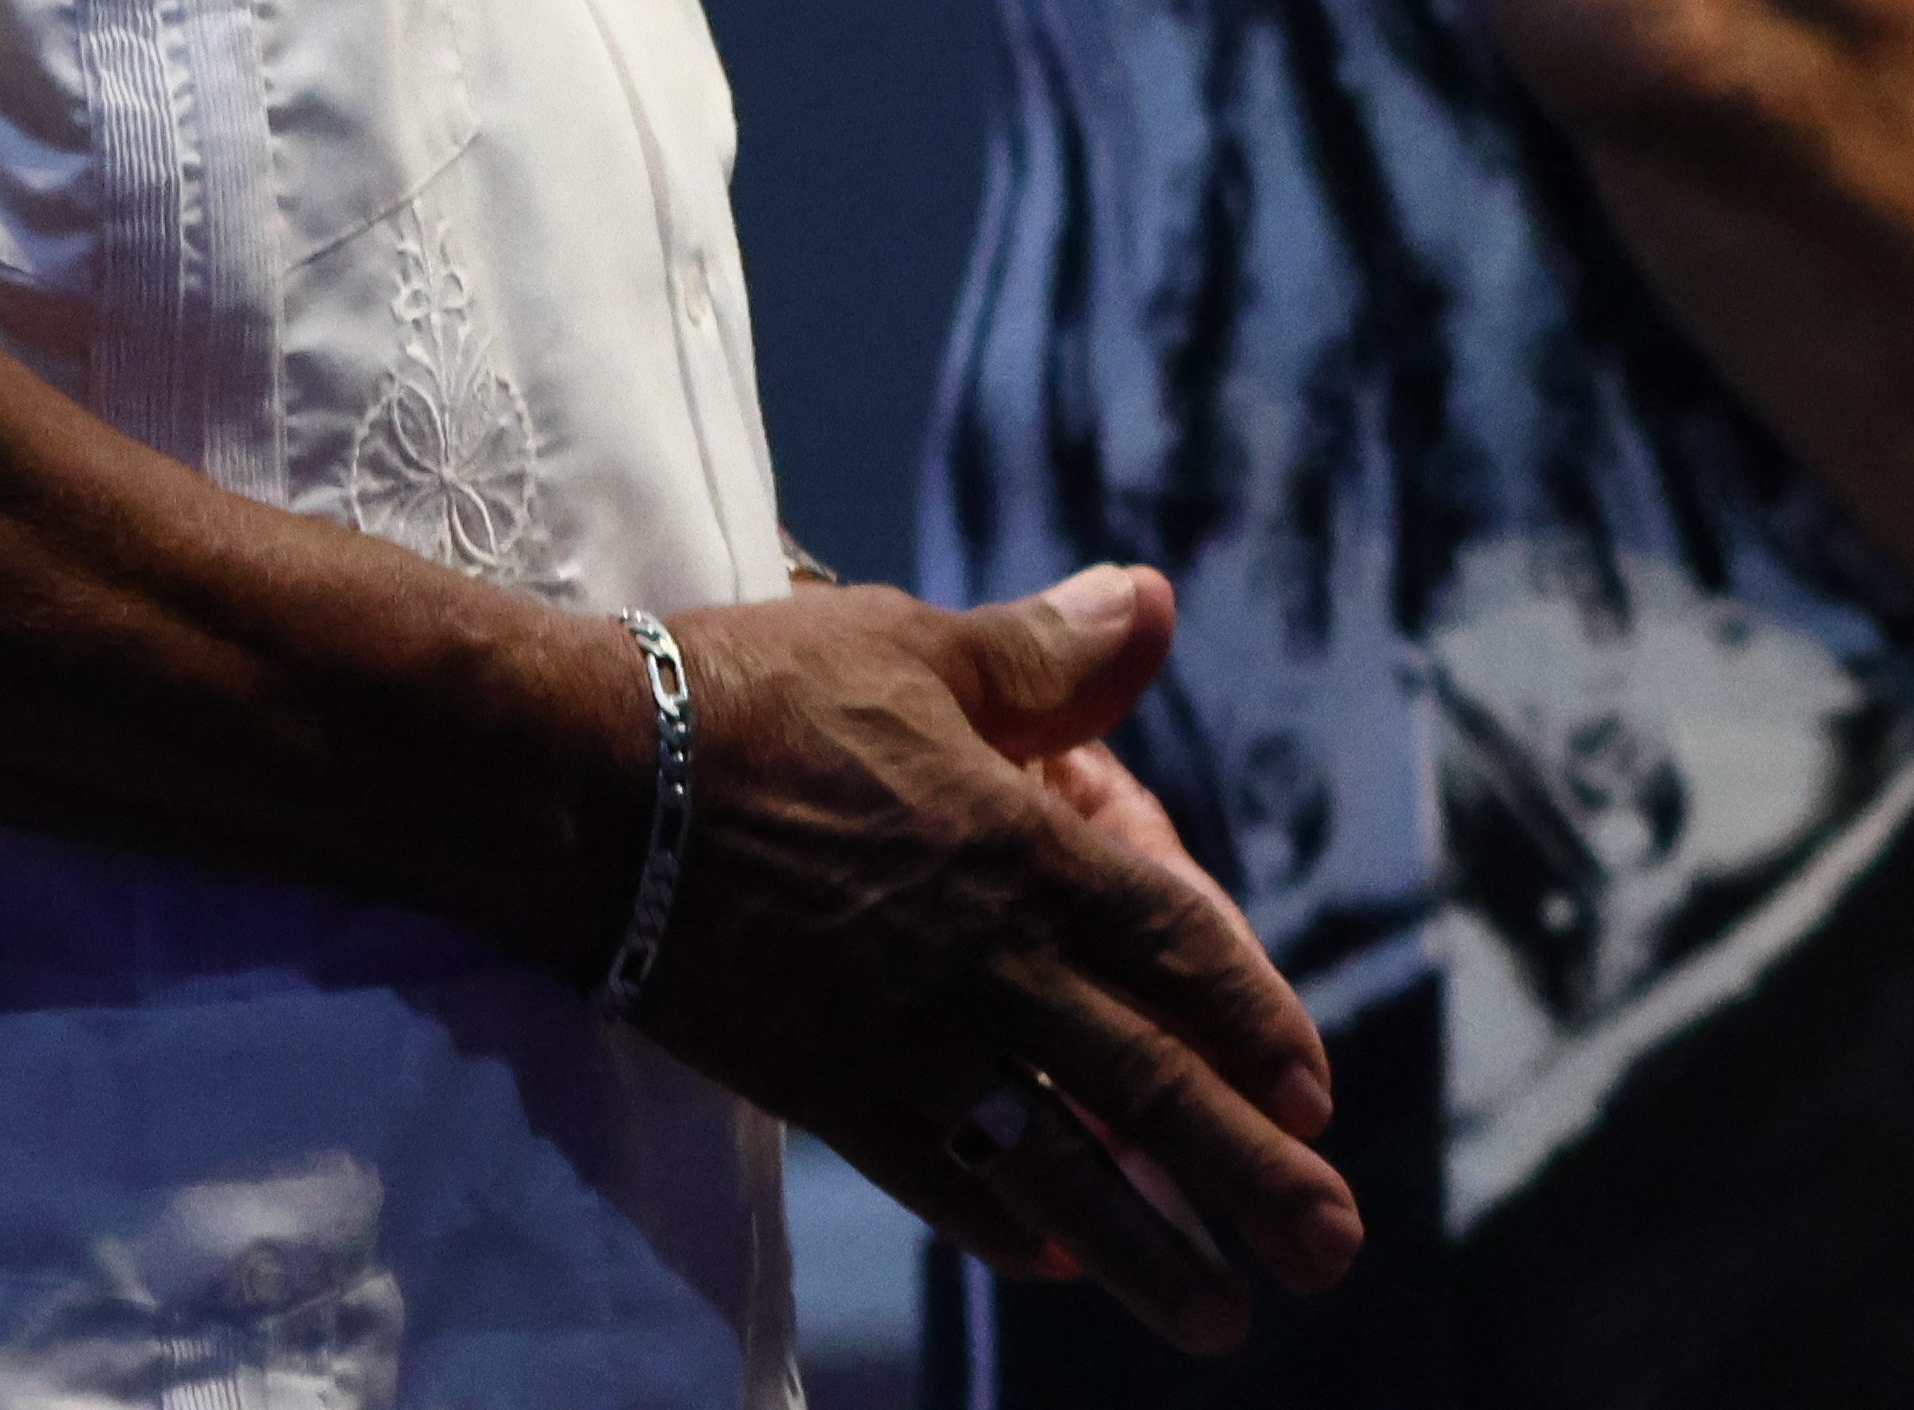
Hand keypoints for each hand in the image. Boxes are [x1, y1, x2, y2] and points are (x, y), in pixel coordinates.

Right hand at [619, 564, 1360, 1353]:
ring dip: (1147, 1243)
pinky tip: (1058, 1260)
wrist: (588, 794)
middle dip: (1245, 1170)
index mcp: (1020, 851)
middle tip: (1326, 1249)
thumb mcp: (917, 649)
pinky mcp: (824, 1089)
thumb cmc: (755, 700)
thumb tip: (1156, 599)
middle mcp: (983, 963)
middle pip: (1145, 1082)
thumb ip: (1046, 655)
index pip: (1172, 948)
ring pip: (1054, 1161)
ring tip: (1218, 1315)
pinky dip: (1006, 1223)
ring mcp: (904, 1041)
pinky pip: (936, 1177)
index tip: (1315, 1092)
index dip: (1253, 1019)